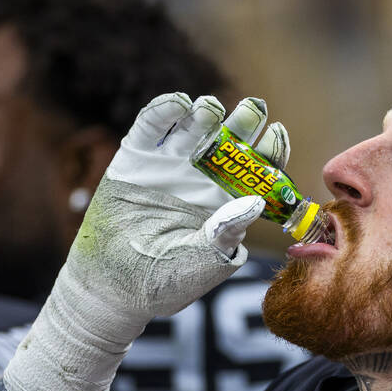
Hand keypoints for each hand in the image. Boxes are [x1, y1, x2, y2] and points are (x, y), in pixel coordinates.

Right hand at [3, 95, 282, 390]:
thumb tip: (256, 202)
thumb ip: (228, 233)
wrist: (113, 286)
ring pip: (195, 126)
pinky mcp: (137, 157)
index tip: (277, 133)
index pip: (258, 170)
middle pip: (232, 140)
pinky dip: (165, 110)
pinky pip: (152, 126)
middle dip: (245, 121)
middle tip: (252, 109)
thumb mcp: (205, 261)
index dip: (270, 150)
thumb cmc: (166, 281)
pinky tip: (179, 104)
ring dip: (207, 113)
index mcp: (229, 201)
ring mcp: (172, 165)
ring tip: (210, 110)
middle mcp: (205, 178)